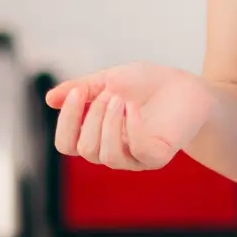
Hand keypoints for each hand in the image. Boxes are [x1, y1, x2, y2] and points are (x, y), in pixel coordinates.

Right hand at [45, 63, 211, 170]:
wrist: (187, 86)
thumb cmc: (149, 84)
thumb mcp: (110, 79)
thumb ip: (82, 89)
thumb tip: (49, 100)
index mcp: (97, 135)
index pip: (66, 144)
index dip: (65, 121)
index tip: (77, 92)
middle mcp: (113, 151)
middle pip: (84, 149)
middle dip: (91, 117)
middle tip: (108, 92)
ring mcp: (135, 158)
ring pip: (105, 155)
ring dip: (108, 123)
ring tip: (121, 98)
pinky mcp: (156, 158)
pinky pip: (136, 152)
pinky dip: (131, 128)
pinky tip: (134, 109)